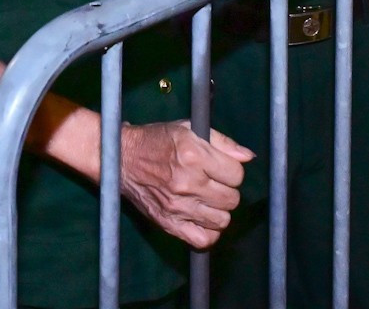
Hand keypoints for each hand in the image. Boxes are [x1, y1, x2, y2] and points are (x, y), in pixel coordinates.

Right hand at [117, 121, 252, 249]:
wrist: (120, 157)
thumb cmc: (155, 141)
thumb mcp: (188, 129)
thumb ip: (222, 142)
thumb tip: (248, 157)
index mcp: (192, 154)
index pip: (237, 174)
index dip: (232, 171)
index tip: (221, 168)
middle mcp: (186, 181)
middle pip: (232, 199)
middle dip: (227, 190)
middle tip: (213, 182)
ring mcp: (177, 205)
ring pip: (222, 220)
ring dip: (218, 210)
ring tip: (206, 199)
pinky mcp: (168, 223)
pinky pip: (203, 239)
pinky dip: (208, 231)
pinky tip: (201, 217)